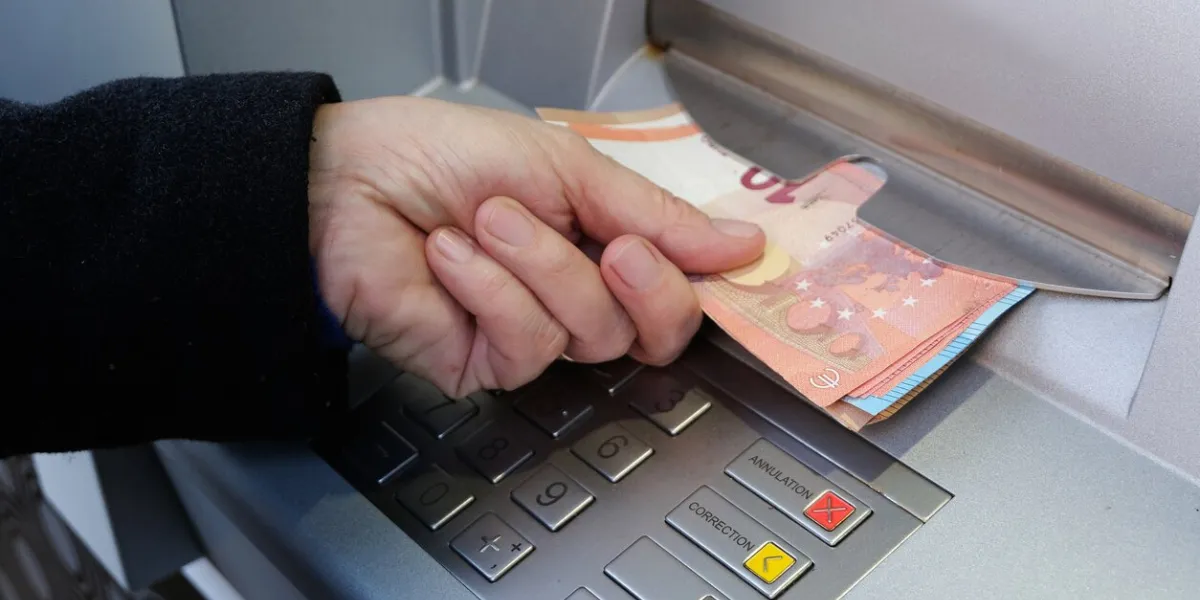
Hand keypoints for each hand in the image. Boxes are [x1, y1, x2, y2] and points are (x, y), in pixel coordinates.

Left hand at [308, 96, 764, 395]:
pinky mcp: (485, 364)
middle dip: (642, 282)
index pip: (679, 288)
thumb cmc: (443, 156)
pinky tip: (452, 256)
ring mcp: (531, 333)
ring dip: (540, 263)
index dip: (698, 278)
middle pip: (655, 331)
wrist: (347, 181)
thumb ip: (655, 214)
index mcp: (601, 241)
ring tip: (488, 220)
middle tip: (611, 244)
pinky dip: (491, 290)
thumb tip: (740, 245)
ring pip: (591, 333)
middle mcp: (574, 293)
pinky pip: (527, 345)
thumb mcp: (567, 167)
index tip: (723, 255)